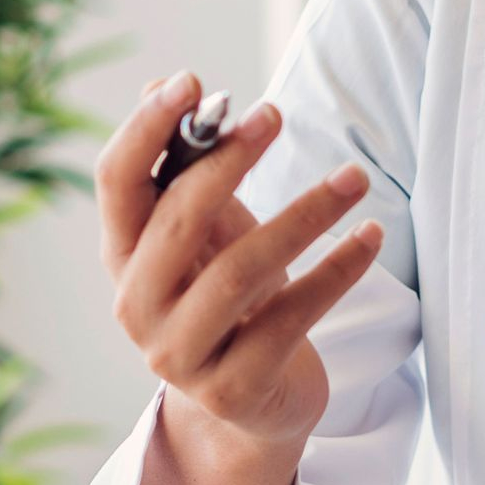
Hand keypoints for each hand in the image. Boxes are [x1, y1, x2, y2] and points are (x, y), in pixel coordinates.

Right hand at [95, 71, 383, 454]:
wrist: (252, 403)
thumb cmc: (229, 297)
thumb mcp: (209, 231)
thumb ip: (186, 166)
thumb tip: (163, 84)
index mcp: (122, 256)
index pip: (115, 182)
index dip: (145, 128)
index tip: (192, 81)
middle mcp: (137, 307)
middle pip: (176, 221)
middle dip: (227, 161)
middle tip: (274, 114)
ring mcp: (181, 355)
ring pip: (239, 271)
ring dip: (303, 215)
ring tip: (355, 178)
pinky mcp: (235, 389)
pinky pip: (291, 319)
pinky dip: (336, 272)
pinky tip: (370, 236)